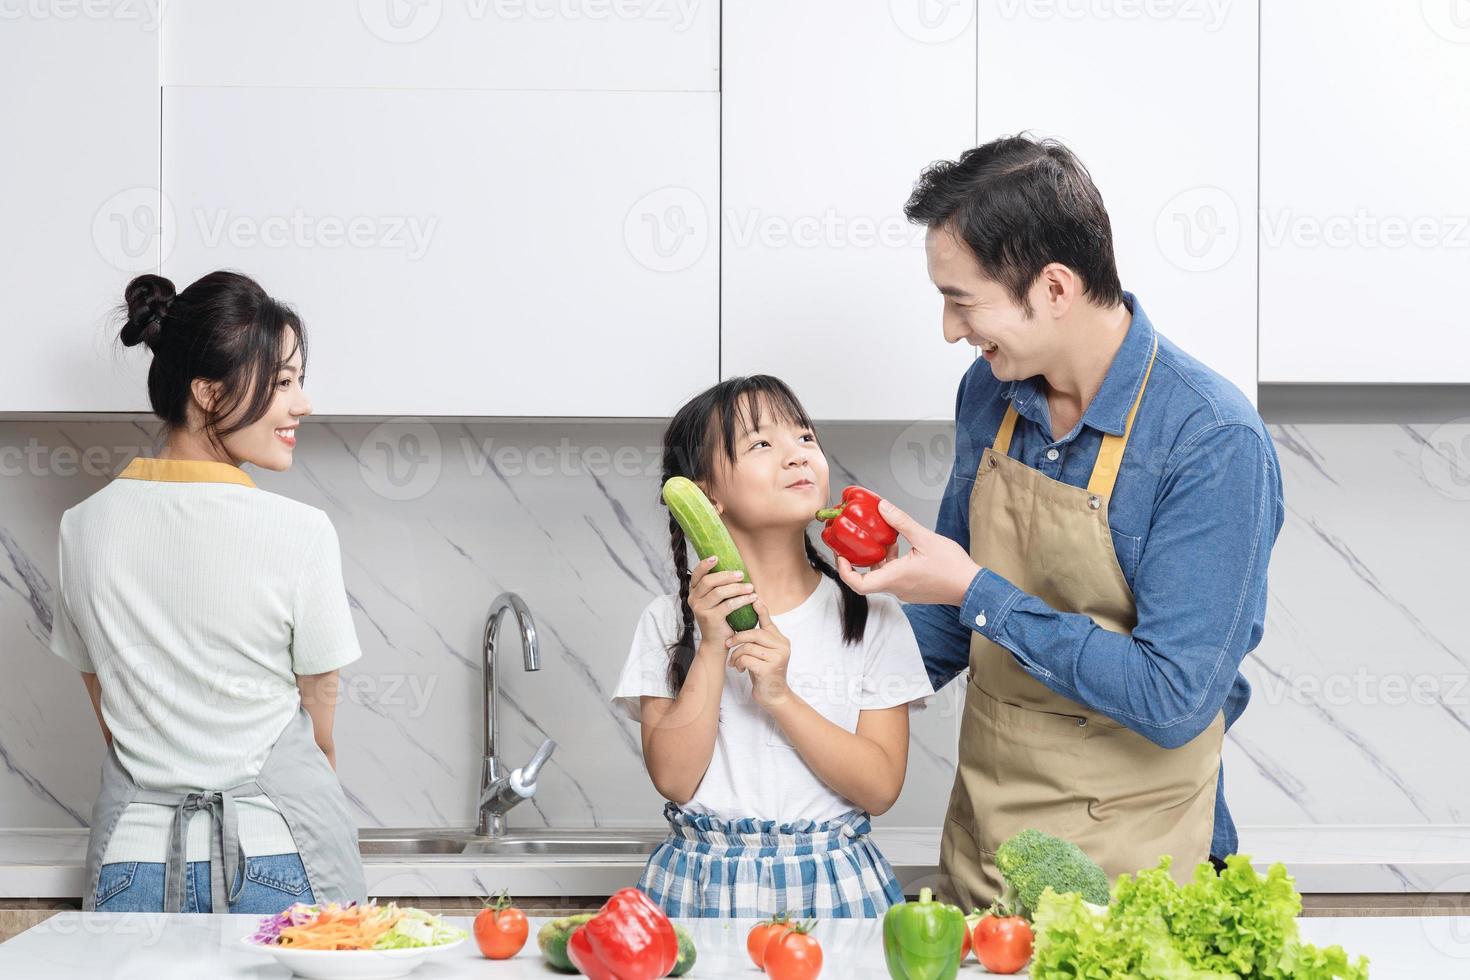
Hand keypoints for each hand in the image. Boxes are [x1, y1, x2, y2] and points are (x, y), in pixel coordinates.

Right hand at [687, 556, 756, 645]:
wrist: (717, 643)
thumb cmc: (720, 619)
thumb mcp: (716, 602)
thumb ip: (719, 587)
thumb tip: (735, 569)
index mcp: (694, 593)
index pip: (696, 575)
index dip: (705, 565)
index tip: (716, 557)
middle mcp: (694, 600)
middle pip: (709, 581)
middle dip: (726, 575)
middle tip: (741, 574)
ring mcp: (700, 609)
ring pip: (719, 592)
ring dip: (737, 588)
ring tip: (750, 586)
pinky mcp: (710, 618)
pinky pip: (728, 605)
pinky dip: (742, 600)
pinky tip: (752, 598)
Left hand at [725, 598, 792, 707]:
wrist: (774, 696)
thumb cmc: (765, 672)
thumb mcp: (763, 652)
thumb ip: (759, 639)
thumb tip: (746, 621)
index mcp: (781, 640)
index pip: (769, 621)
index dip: (760, 609)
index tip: (752, 598)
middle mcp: (782, 647)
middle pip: (755, 633)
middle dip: (738, 637)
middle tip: (728, 644)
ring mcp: (777, 658)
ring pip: (748, 646)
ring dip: (737, 654)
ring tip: (734, 661)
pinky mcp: (769, 669)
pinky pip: (747, 659)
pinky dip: (739, 663)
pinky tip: (739, 668)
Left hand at [836, 498, 980, 605]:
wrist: (971, 587)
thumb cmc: (952, 567)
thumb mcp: (925, 538)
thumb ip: (901, 522)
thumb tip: (883, 507)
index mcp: (895, 578)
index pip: (858, 584)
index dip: (844, 571)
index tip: (841, 556)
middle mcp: (897, 588)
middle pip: (867, 579)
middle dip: (860, 561)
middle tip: (854, 544)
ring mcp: (905, 591)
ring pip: (882, 577)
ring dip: (879, 560)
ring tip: (884, 540)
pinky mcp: (913, 590)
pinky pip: (894, 578)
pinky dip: (891, 564)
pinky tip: (901, 547)